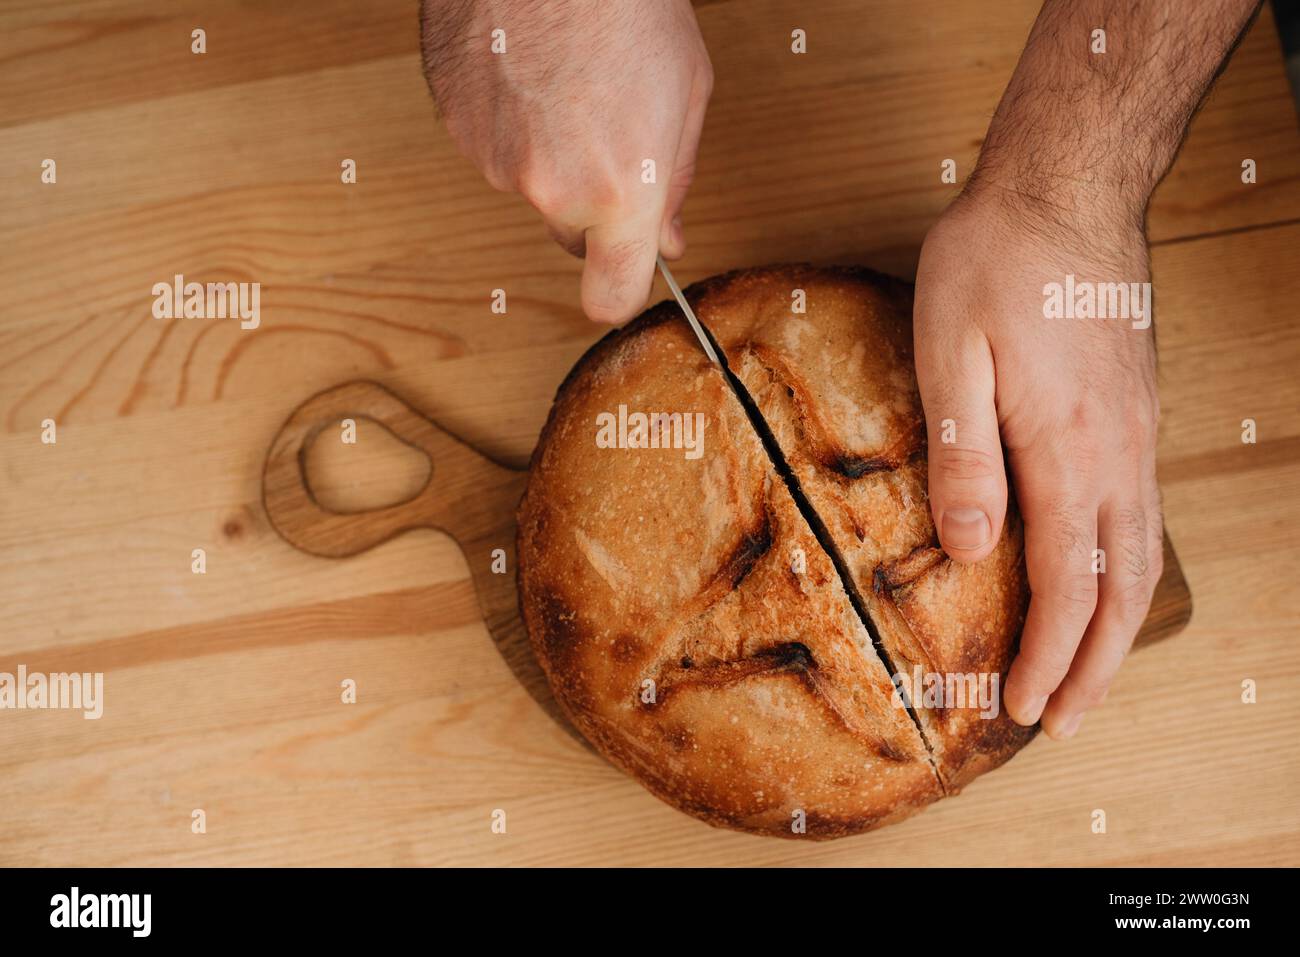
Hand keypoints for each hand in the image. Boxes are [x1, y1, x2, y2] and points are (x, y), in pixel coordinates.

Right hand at [420, 0, 712, 322]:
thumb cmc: (625, 2)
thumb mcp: (686, 91)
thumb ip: (673, 180)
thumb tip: (666, 236)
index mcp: (619, 192)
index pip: (609, 297)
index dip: (618, 290)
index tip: (624, 277)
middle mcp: (551, 190)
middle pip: (571, 234)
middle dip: (592, 204)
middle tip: (609, 131)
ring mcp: (495, 161)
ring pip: (530, 184)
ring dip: (549, 151)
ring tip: (568, 81)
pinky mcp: (458, 127)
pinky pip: (492, 146)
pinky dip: (510, 120)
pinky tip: (529, 71)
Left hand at [913, 183, 1162, 739]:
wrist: (1068, 187)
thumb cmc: (996, 261)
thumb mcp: (951, 352)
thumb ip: (963, 457)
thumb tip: (972, 552)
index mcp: (1067, 448)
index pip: (1067, 583)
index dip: (1048, 654)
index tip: (1022, 706)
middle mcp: (1117, 453)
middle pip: (1121, 587)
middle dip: (1095, 664)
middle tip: (1063, 719)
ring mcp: (1136, 432)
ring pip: (1141, 555)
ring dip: (1118, 627)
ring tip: (1090, 676)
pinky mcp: (1133, 412)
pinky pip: (1140, 514)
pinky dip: (1124, 572)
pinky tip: (1101, 582)